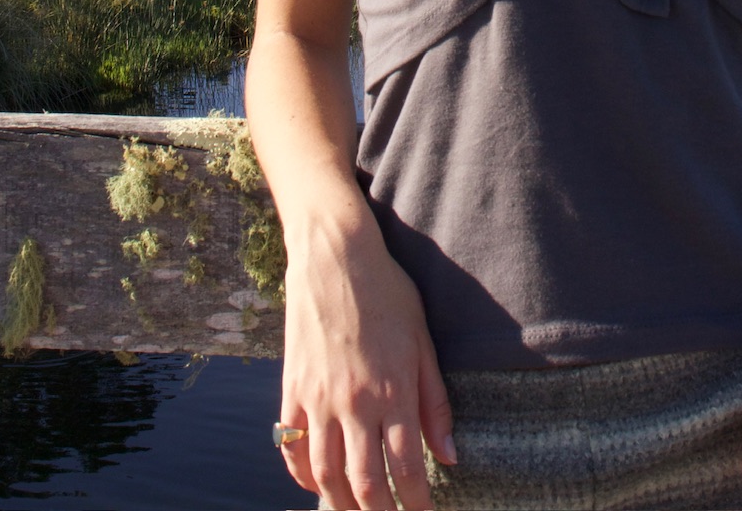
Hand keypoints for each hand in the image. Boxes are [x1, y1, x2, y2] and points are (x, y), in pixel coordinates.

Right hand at [278, 224, 456, 509]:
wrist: (335, 256)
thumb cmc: (388, 295)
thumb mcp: (423, 343)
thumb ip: (435, 402)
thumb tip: (450, 455)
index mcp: (392, 392)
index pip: (406, 467)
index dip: (417, 502)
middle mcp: (353, 402)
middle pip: (364, 482)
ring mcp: (318, 398)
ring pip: (325, 473)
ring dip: (341, 504)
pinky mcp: (292, 388)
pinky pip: (291, 445)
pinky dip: (302, 474)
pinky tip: (317, 484)